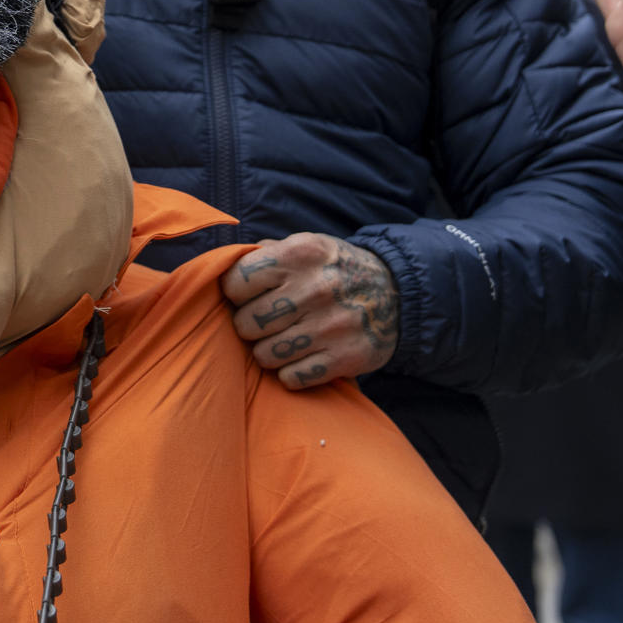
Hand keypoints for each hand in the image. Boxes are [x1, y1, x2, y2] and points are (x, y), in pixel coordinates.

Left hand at [220, 233, 399, 388]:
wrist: (398, 293)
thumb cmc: (334, 269)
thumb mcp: (306, 245)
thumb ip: (265, 253)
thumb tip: (223, 265)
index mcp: (300, 254)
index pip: (236, 282)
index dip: (236, 293)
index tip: (248, 296)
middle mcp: (315, 289)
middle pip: (246, 324)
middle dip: (250, 326)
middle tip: (266, 322)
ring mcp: (331, 326)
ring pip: (264, 355)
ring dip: (269, 351)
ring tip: (284, 339)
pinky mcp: (346, 358)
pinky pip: (291, 378)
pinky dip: (291, 372)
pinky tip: (302, 357)